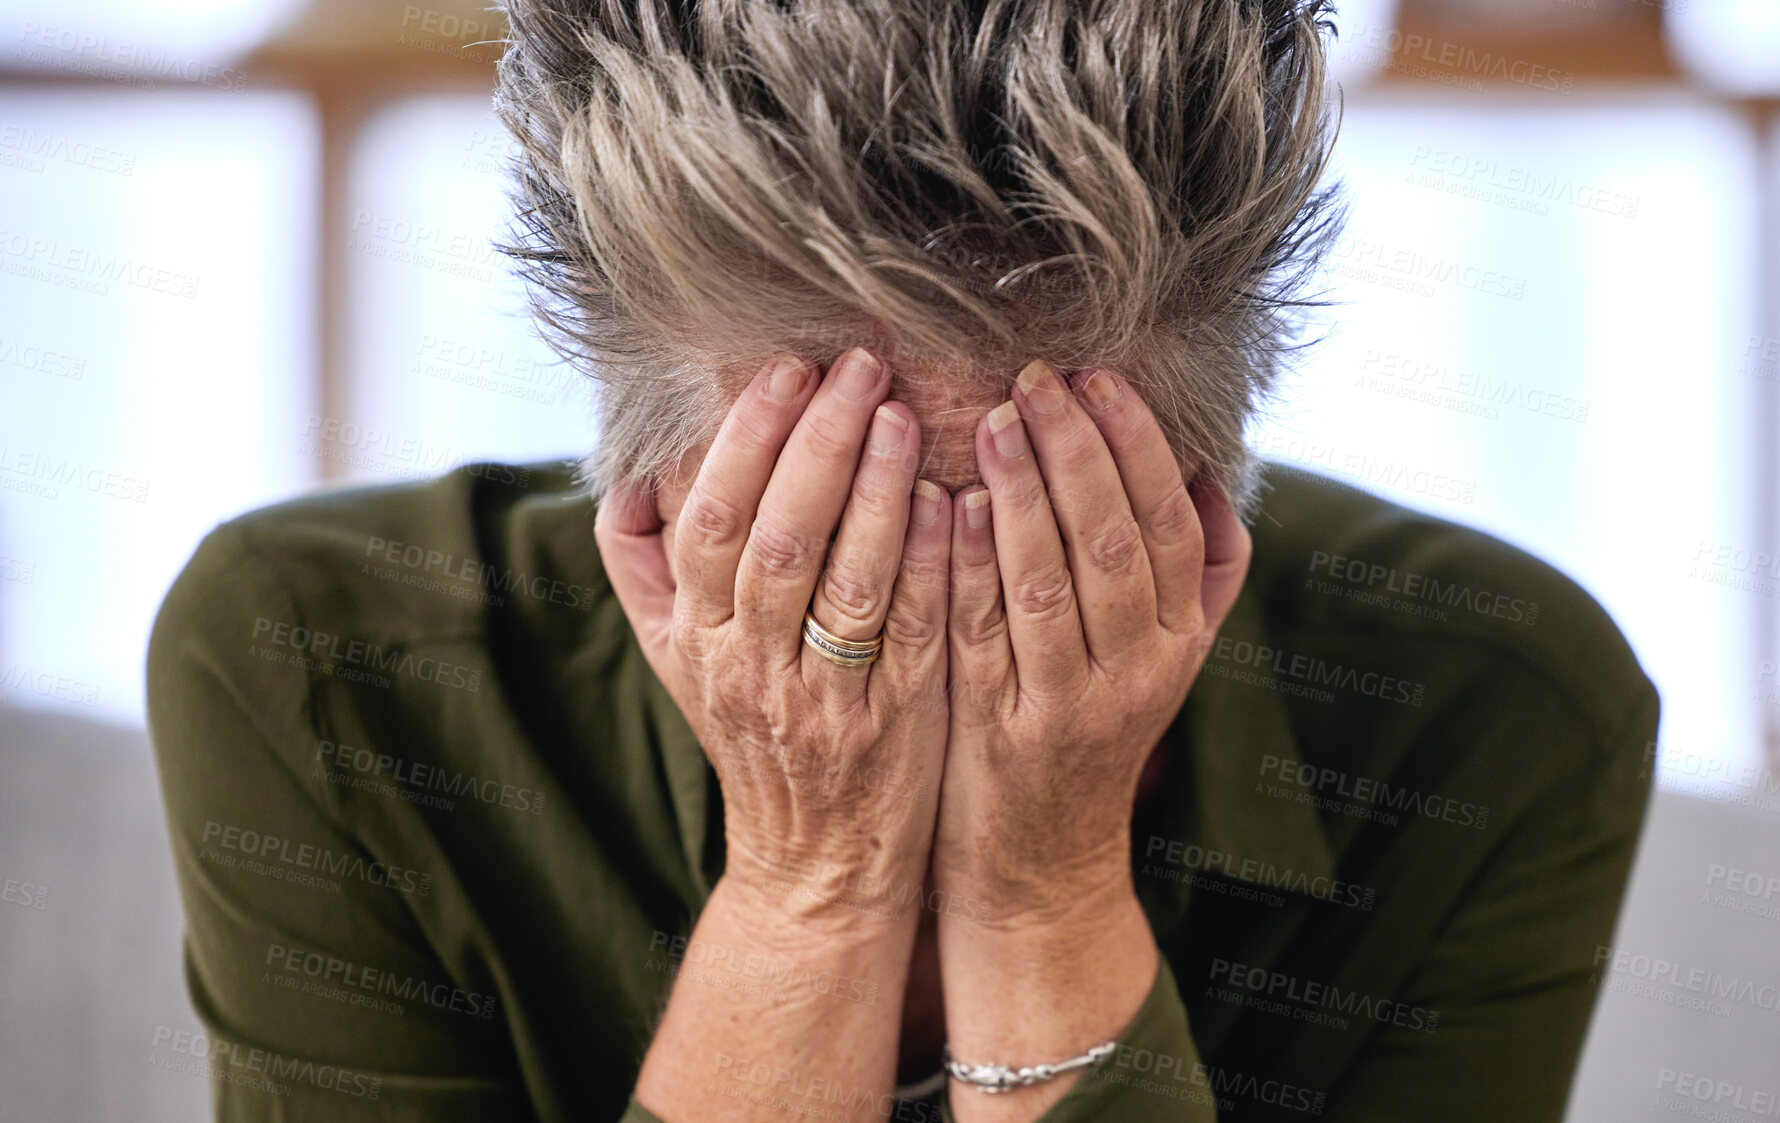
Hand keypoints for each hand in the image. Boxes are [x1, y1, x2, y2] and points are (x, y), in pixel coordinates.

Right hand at [595, 348, 953, 914]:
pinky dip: (929, 563)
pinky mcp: (897, 721)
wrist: (811, 864)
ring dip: (877, 491)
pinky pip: (912, 633)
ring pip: (846, 581)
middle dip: (818, 443)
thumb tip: (630, 470)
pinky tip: (953, 501)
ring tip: (906, 414)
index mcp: (695, 637)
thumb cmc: (751, 735)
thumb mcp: (675, 659)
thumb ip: (645, 568)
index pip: (710, 521)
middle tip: (861, 366)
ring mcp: (825, 698)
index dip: (746, 440)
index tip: (788, 368)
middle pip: (776, 538)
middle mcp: (750, 666)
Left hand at [934, 360, 1252, 917]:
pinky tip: (948, 506)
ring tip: (991, 422)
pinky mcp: (999, 734)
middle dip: (1077, 449)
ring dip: (1022, 495)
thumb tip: (1209, 472)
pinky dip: (968, 567)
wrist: (1045, 864)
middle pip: (1114, 542)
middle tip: (1035, 378)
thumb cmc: (1093, 735)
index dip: (1136, 444)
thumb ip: (1194, 576)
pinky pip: (983, 637)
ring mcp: (1067, 707)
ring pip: (1050, 584)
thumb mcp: (1164, 659)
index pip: (1168, 522)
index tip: (1096, 375)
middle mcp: (1136, 672)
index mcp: (1177, 640)